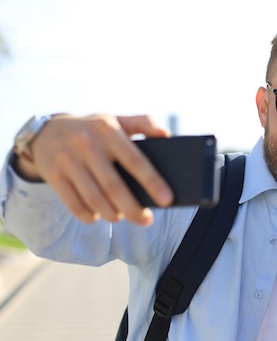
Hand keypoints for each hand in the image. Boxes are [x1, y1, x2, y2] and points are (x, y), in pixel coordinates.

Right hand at [14, 114, 173, 225]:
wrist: (45, 130)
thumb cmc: (92, 129)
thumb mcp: (116, 120)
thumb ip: (143, 122)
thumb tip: (166, 134)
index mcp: (108, 130)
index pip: (135, 161)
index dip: (152, 183)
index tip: (167, 200)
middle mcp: (87, 144)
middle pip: (114, 187)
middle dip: (133, 209)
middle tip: (146, 220)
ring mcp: (68, 160)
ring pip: (94, 199)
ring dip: (111, 214)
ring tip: (121, 216)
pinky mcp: (52, 174)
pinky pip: (73, 204)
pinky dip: (88, 216)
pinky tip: (97, 216)